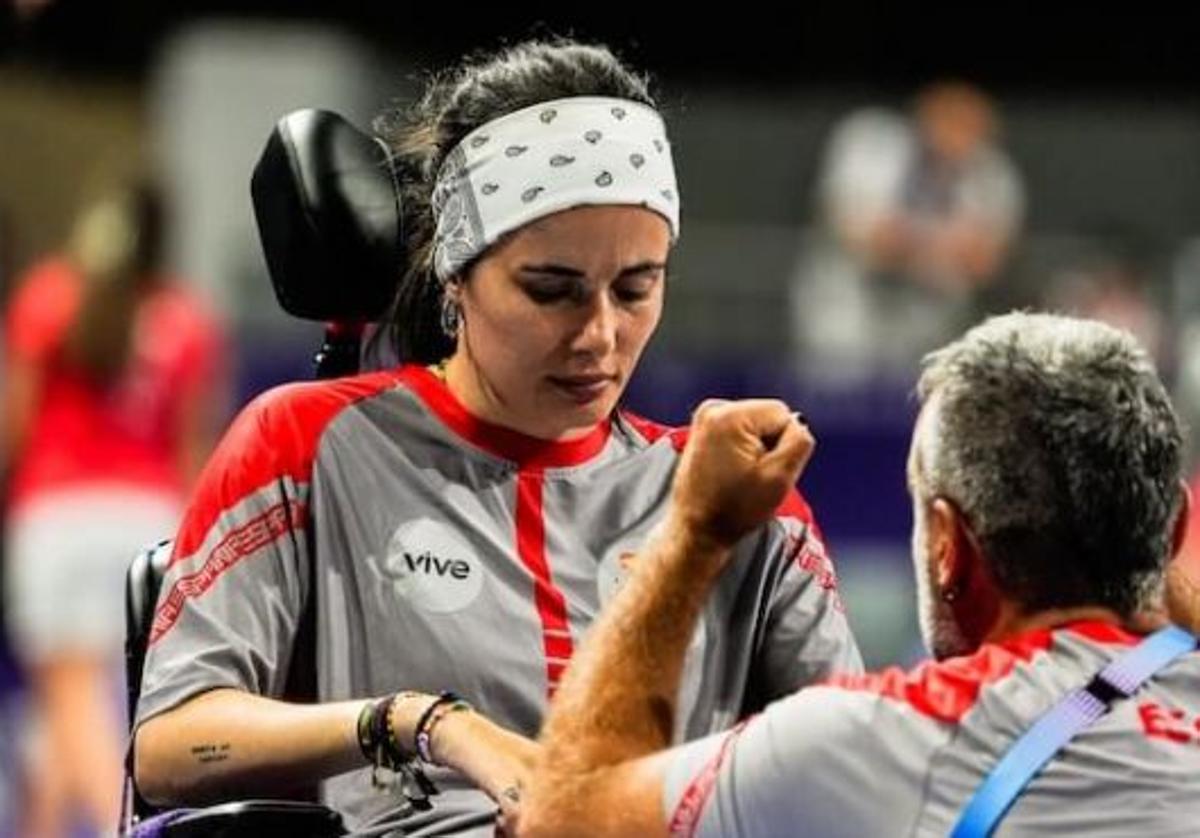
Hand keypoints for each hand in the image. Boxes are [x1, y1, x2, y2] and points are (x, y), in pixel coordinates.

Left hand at [669, 399, 813, 549]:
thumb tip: (799, 423)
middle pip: (768, 417)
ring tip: (741, 475)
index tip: (764, 470)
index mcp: (729, 417)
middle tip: (752, 475)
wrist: (698, 529)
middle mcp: (712, 409)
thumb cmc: (733, 510)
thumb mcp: (779, 478)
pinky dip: (743, 449)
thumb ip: (800, 443)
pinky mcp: (703, 430)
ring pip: (756, 424)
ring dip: (757, 448)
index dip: (784, 445)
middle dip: (769, 445)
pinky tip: (732, 471)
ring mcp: (704, 418)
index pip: (783, 414)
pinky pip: (741, 431)